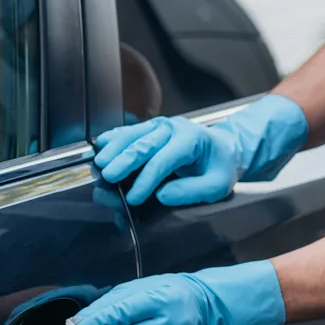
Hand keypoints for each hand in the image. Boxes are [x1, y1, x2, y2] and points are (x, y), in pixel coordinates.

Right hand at [94, 116, 238, 206]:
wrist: (224, 148)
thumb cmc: (220, 167)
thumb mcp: (217, 185)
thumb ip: (192, 191)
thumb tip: (162, 195)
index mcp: (191, 140)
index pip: (163, 161)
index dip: (145, 181)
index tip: (133, 198)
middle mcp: (173, 128)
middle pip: (143, 144)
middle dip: (123, 162)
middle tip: (108, 178)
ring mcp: (160, 125)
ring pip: (132, 134)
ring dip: (114, 149)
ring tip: (100, 165)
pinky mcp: (151, 128)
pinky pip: (130, 131)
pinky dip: (114, 138)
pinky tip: (101, 146)